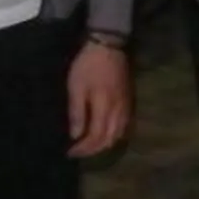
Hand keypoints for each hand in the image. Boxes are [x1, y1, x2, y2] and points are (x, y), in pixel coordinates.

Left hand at [67, 42, 131, 159]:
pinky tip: (106, 134)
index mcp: (104, 107)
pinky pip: (124, 125)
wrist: (109, 46)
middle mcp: (118, 111)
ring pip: (119, 133)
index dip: (83, 148)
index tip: (70, 152)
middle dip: (94, 150)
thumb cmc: (88, 66)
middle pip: (109, 139)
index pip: (96, 137)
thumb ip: (77, 112)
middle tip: (79, 153)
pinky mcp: (128, 100)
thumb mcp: (76, 87)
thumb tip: (76, 136)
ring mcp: (126, 106)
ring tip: (91, 146)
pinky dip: (114, 135)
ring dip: (105, 144)